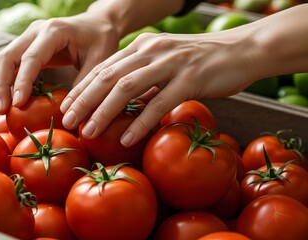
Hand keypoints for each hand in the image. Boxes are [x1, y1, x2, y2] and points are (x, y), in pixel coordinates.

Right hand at [0, 13, 120, 113]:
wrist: (98, 23)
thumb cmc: (101, 39)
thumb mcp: (100, 61)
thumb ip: (84, 85)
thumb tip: (68, 114)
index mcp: (54, 31)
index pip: (31, 57)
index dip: (22, 81)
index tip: (17, 104)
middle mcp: (36, 31)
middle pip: (7, 56)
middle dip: (1, 84)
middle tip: (2, 110)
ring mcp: (29, 37)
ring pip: (4, 59)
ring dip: (0, 84)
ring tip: (2, 109)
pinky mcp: (27, 46)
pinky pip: (10, 63)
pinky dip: (6, 81)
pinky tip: (9, 100)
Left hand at [60, 29, 258, 146]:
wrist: (242, 50)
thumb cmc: (201, 62)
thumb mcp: (165, 63)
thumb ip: (144, 79)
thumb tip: (121, 103)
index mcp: (141, 46)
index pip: (103, 67)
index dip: (81, 88)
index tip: (65, 107)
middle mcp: (150, 51)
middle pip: (107, 76)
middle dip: (83, 100)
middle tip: (67, 121)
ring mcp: (170, 63)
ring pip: (127, 88)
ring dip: (104, 112)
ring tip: (89, 132)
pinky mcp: (190, 78)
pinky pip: (159, 102)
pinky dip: (140, 122)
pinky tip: (127, 139)